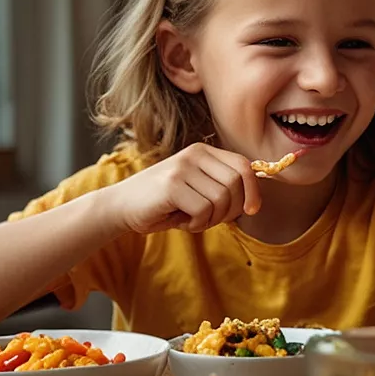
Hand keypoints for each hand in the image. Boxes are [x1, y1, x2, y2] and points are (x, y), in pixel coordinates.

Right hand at [97, 143, 261, 234]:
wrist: (120, 206)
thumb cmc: (164, 203)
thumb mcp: (197, 189)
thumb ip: (222, 187)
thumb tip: (254, 201)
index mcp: (203, 152)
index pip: (243, 165)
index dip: (253, 189)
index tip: (251, 210)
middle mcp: (194, 154)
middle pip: (236, 183)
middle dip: (231, 210)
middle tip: (210, 219)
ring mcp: (182, 168)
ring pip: (222, 198)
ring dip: (211, 219)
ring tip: (192, 219)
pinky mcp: (172, 185)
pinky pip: (204, 210)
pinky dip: (197, 223)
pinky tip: (181, 221)